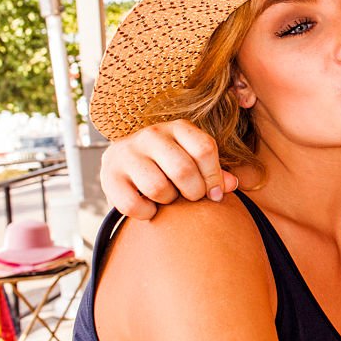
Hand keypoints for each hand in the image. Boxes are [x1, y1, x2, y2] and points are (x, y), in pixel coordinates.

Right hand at [100, 120, 237, 219]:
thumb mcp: (193, 159)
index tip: (215, 193)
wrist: (124, 161)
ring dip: (169, 201)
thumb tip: (232, 185)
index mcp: (178, 128)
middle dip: (194, 192)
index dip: (214, 177)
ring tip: (167, 197)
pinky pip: (133, 204)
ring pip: (158, 188)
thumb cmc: (168, 163)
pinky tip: (149, 206)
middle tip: (191, 197)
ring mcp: (127, 153)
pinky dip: (146, 213)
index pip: (204, 149)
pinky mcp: (109, 176)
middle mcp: (151, 135)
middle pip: (183, 170)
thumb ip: (214, 172)